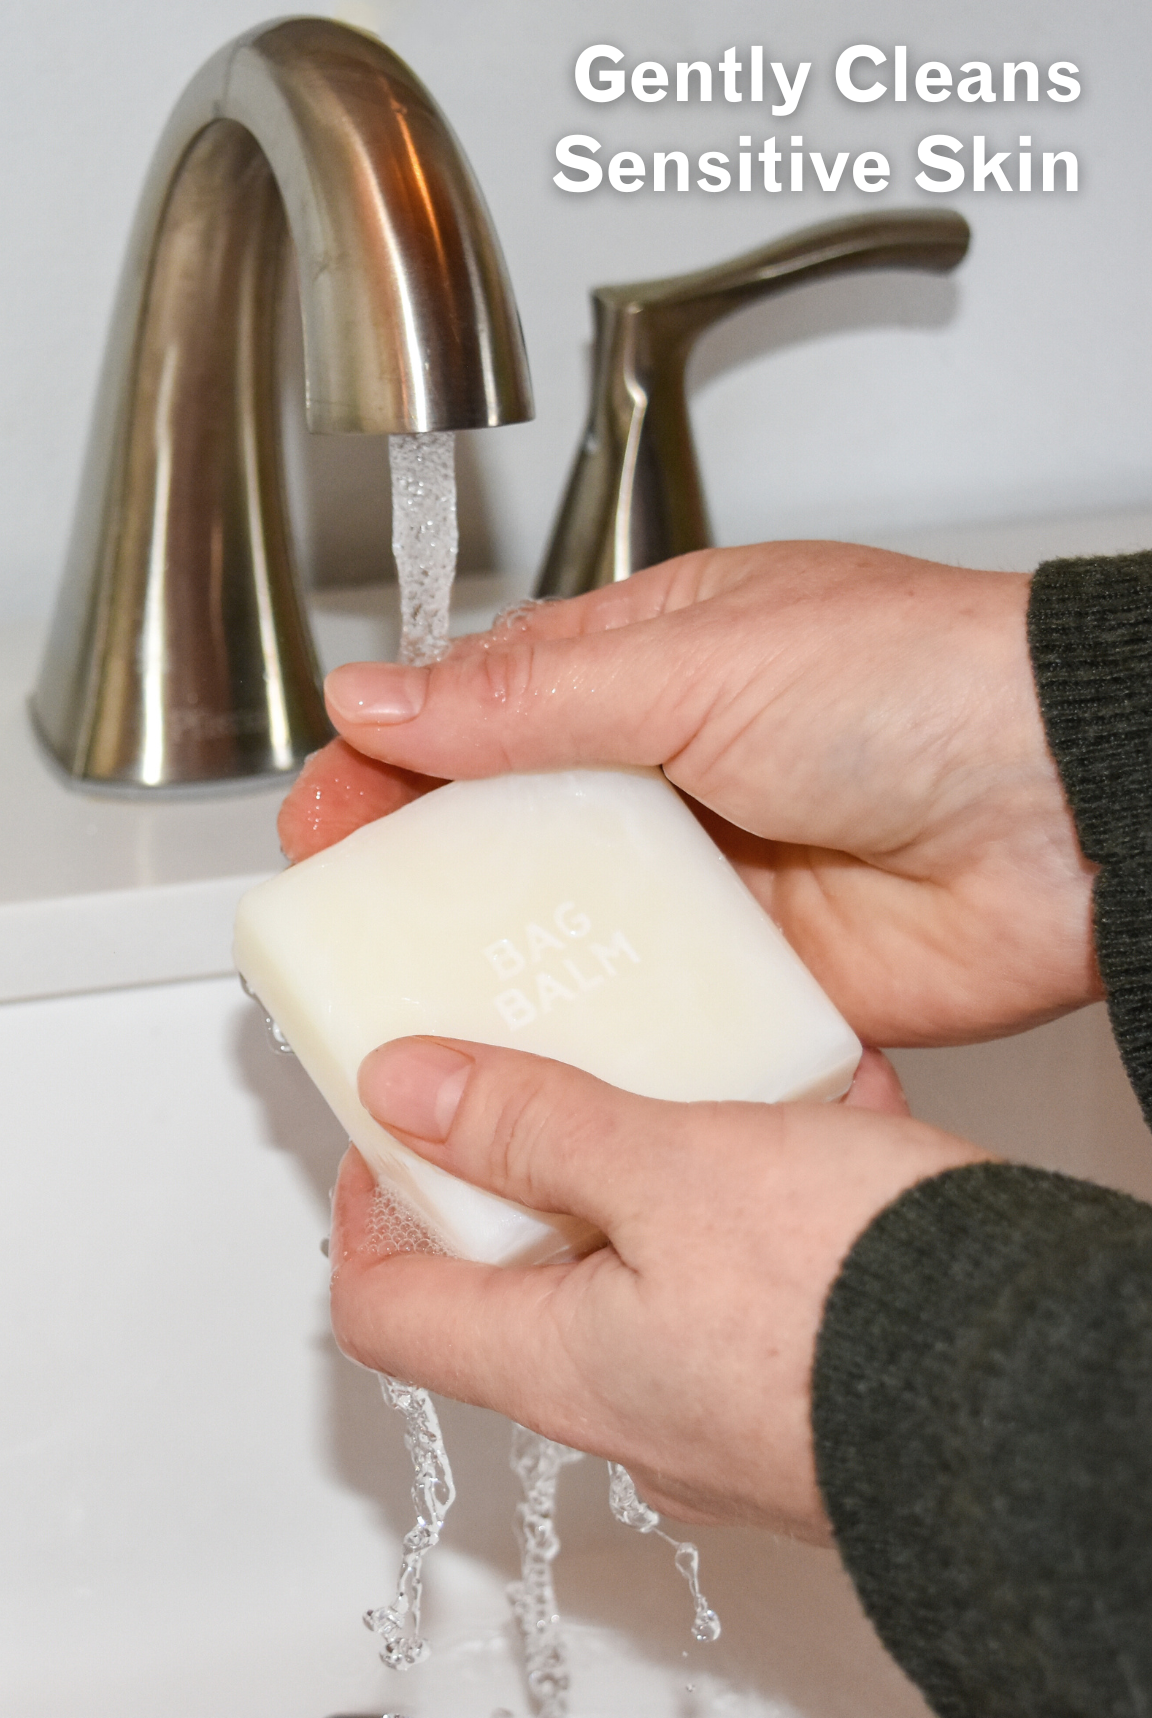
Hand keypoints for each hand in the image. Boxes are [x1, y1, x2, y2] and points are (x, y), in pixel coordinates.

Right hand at [282, 542, 1099, 1047]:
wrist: (1075, 812)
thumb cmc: (924, 683)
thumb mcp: (699, 660)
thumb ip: (531, 697)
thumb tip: (383, 696)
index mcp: (653, 670)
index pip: (484, 715)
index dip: (394, 763)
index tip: (326, 815)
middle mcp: (674, 779)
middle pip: (509, 833)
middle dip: (420, 874)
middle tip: (345, 920)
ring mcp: (712, 884)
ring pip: (566, 932)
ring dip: (494, 964)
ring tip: (409, 1003)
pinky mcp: (754, 977)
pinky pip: (646, 1013)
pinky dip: (591, 1034)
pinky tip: (528, 1056)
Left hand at [329, 1042, 988, 1539]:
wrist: (1039, 1387)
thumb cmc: (856, 1305)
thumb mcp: (669, 1169)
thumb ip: (530, 1126)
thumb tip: (403, 1092)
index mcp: (565, 1364)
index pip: (391, 1309)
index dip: (371, 1207)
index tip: (394, 1121)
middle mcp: (635, 1397)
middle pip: (522, 1271)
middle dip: (533, 1156)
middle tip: (550, 1064)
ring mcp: (725, 1388)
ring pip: (653, 1250)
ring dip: (665, 1153)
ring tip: (698, 1065)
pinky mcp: (807, 1363)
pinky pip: (758, 1257)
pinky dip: (769, 1175)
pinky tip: (823, 1104)